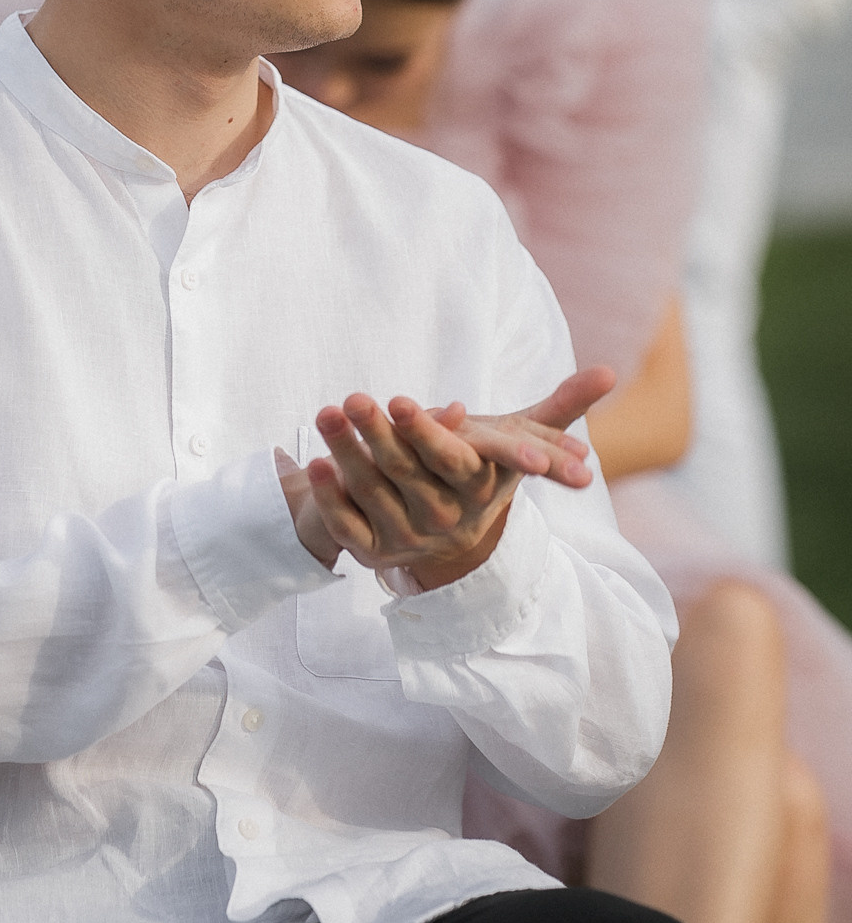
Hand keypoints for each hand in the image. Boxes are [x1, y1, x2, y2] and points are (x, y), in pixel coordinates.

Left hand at [279, 366, 614, 592]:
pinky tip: (310, 463)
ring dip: (347, 453)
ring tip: (325, 412)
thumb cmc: (482, 473)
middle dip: (378, 434)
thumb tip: (613, 371)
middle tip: (351, 397)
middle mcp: (446, 518)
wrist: (448, 542)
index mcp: (479, 489)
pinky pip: (347, 526)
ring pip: (373, 494)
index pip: (457, 463)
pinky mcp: (372, 550)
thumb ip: (560, 407)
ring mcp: (407, 537)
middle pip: (408, 474)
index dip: (431, 435)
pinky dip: (328, 496)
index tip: (405, 401)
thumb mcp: (518, 440)